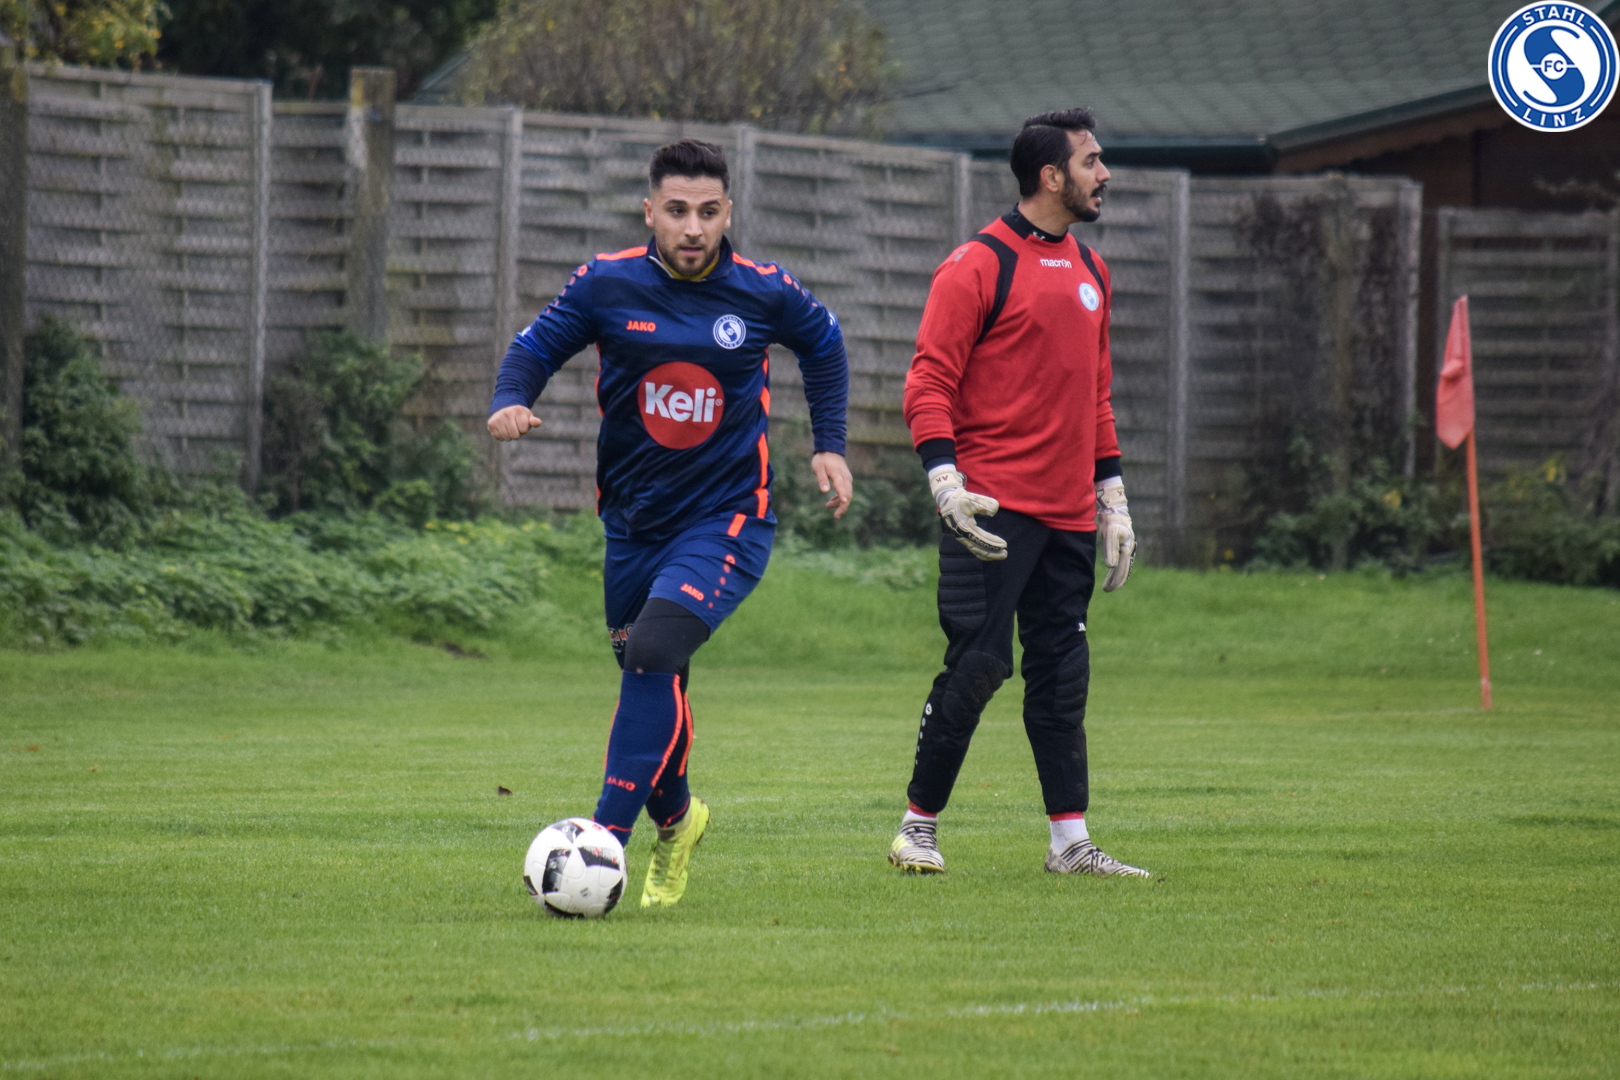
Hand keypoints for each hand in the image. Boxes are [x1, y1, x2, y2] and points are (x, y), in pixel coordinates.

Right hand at [488, 404, 542, 441]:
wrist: (504, 409)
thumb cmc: (519, 415)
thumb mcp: (528, 416)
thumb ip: (533, 421)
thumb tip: (538, 423)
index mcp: (517, 410)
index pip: (524, 429)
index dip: (524, 429)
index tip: (522, 424)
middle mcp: (506, 413)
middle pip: (515, 435)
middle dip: (517, 434)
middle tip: (515, 427)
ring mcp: (497, 419)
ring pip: (507, 438)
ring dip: (510, 436)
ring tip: (509, 428)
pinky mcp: (491, 424)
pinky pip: (499, 438)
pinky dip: (502, 437)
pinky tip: (502, 429)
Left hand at [812, 452, 852, 518]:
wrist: (830, 449)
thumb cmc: (822, 459)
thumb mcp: (818, 468)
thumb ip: (822, 479)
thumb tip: (824, 491)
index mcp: (838, 475)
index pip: (842, 489)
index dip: (842, 499)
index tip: (841, 509)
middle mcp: (846, 478)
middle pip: (848, 495)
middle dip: (843, 507)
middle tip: (836, 517)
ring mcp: (847, 479)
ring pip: (848, 494)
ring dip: (840, 503)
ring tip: (828, 506)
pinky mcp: (846, 480)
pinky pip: (846, 491)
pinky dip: (840, 498)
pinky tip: (831, 501)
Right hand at [929, 467, 1005, 560]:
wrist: (948, 501)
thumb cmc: (960, 500)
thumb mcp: (971, 498)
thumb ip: (983, 503)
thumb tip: (994, 512)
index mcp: (964, 527)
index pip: (981, 539)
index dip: (993, 544)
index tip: (1004, 544)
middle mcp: (962, 536)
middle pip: (978, 549)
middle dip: (992, 553)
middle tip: (1005, 554)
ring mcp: (962, 538)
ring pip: (976, 551)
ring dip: (989, 555)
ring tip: (1002, 555)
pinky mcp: (964, 538)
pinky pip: (974, 548)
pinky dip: (984, 552)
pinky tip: (992, 552)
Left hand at [1096, 477, 1134, 591]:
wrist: (1114, 511)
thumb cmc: (1112, 522)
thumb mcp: (1110, 534)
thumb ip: (1110, 550)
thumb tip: (1111, 567)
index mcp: (1127, 548)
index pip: (1122, 568)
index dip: (1116, 579)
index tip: (1109, 588)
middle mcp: (1129, 550)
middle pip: (1124, 569)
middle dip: (1116, 581)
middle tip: (1107, 590)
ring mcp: (1127, 549)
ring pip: (1123, 567)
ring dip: (1116, 577)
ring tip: (1107, 587)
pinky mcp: (1122, 547)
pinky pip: (1121, 562)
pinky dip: (1116, 570)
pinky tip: (1112, 574)